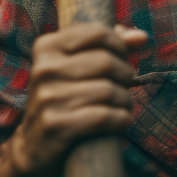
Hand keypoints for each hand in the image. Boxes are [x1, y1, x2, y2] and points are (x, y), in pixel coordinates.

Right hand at [4, 22, 148, 176]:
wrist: (35, 144)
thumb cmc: (66, 95)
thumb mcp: (79, 64)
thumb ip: (111, 45)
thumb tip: (142, 37)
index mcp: (47, 46)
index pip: (97, 32)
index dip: (119, 46)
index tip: (122, 59)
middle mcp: (44, 69)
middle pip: (106, 62)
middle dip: (126, 75)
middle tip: (125, 85)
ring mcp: (47, 97)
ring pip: (108, 90)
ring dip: (125, 100)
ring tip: (122, 104)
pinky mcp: (55, 125)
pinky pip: (104, 116)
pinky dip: (121, 119)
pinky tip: (121, 120)